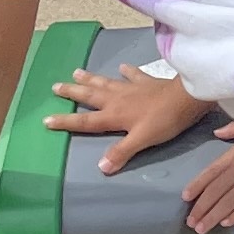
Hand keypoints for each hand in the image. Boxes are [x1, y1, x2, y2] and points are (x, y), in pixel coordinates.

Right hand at [42, 63, 215, 170]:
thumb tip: (101, 167)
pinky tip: (123, 67)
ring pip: (106, 83)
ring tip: (76, 72)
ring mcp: (132, 88)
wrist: (188, 97)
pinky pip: (133, 75)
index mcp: (115, 115)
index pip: (85, 122)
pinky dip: (127, 71)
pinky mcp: (147, 81)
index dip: (66, 122)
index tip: (46, 120)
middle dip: (72, 93)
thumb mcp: (142, 140)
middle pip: (90, 96)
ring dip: (91, 79)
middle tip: (55, 86)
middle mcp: (118, 99)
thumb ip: (121, 152)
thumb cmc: (164, 120)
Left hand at [182, 132, 233, 231]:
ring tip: (202, 228)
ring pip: (229, 202)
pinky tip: (225, 224)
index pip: (212, 172)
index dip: (198, 184)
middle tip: (191, 223)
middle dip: (203, 207)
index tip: (185, 197)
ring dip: (214, 216)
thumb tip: (218, 132)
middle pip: (217, 191)